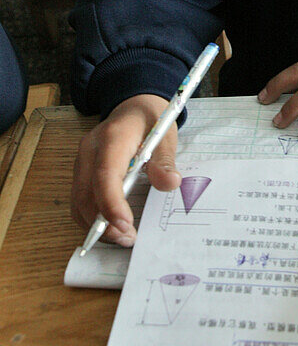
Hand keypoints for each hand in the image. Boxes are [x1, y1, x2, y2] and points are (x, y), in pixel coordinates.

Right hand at [71, 94, 180, 246]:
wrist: (133, 107)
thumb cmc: (150, 121)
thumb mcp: (165, 135)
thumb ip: (165, 160)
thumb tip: (170, 183)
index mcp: (112, 138)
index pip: (105, 174)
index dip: (111, 203)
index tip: (126, 224)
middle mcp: (90, 150)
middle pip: (86, 193)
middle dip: (104, 222)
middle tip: (129, 238)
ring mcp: (81, 161)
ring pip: (79, 201)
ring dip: (96, 225)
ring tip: (124, 236)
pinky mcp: (81, 171)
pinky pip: (79, 200)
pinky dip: (91, 218)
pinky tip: (111, 226)